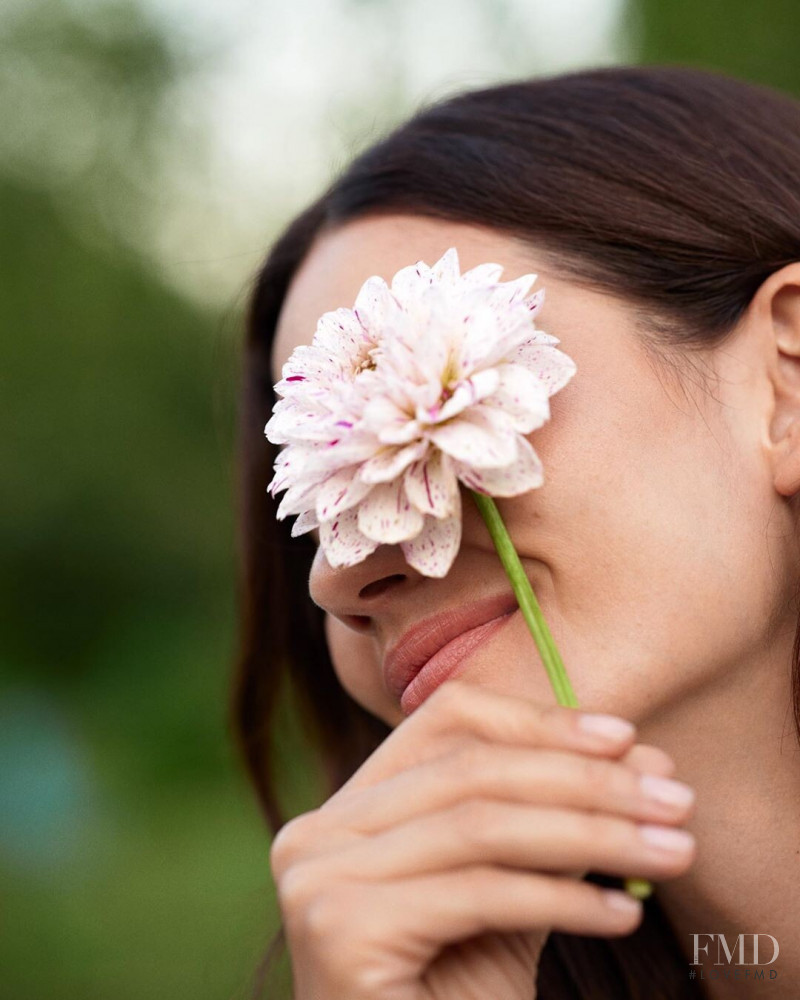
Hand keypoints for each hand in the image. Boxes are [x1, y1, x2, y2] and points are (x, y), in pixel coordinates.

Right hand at [270, 680, 695, 999]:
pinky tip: (626, 914)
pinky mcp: (341, 927)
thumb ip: (556, 829)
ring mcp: (318, 877)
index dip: (538, 721)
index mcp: (350, 810)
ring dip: (593, 834)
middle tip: (676, 800)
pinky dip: (563, 900)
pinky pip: (478, 894)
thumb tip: (642, 762)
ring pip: (480, 824)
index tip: (626, 739)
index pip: (446, 722)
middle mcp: (318, 832)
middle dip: (586, 781)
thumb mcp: (513, 898)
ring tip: (672, 851)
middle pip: (471, 771)